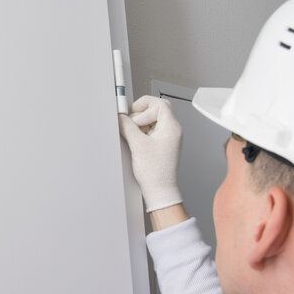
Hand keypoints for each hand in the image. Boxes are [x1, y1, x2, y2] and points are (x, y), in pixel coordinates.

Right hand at [118, 95, 182, 211]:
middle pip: (157, 109)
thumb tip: (121, 117)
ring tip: (132, 133)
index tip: (131, 114)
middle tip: (130, 121)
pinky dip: (141, 131)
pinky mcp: (161, 143)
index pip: (158, 104)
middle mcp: (172, 130)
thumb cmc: (155, 173)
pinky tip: (135, 139)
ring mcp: (167, 137)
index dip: (142, 106)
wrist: (159, 189)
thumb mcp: (137, 145)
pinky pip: (151, 129)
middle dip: (140, 112)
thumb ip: (127, 127)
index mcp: (171, 127)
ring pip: (152, 119)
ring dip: (140, 123)